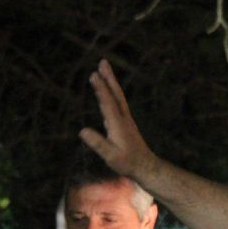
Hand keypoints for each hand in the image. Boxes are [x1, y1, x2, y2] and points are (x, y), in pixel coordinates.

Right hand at [78, 59, 156, 177]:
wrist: (145, 167)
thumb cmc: (127, 163)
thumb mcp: (111, 156)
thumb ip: (98, 144)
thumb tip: (82, 131)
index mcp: (118, 124)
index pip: (107, 102)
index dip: (100, 88)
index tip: (93, 74)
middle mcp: (123, 118)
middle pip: (115, 94)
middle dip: (108, 77)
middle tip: (103, 62)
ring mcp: (126, 120)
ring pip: (117, 97)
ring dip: (110, 82)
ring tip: (103, 70)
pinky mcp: (126, 123)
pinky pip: (118, 103)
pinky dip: (112, 93)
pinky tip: (108, 91)